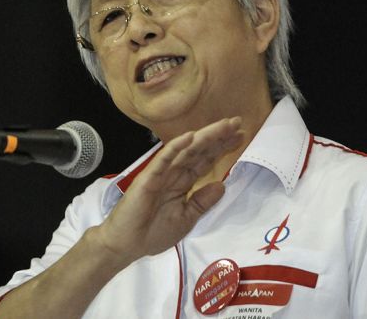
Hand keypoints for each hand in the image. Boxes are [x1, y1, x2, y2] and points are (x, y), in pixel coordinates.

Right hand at [92, 117, 243, 263]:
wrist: (127, 244)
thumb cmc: (153, 233)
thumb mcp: (186, 218)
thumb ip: (202, 202)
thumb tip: (221, 185)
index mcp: (182, 182)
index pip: (204, 160)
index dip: (221, 148)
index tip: (240, 136)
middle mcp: (173, 173)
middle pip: (199, 151)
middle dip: (218, 137)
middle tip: (238, 122)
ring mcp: (161, 173)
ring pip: (186, 151)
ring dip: (205, 137)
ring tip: (224, 125)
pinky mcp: (149, 177)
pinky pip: (164, 159)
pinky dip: (176, 147)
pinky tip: (190, 136)